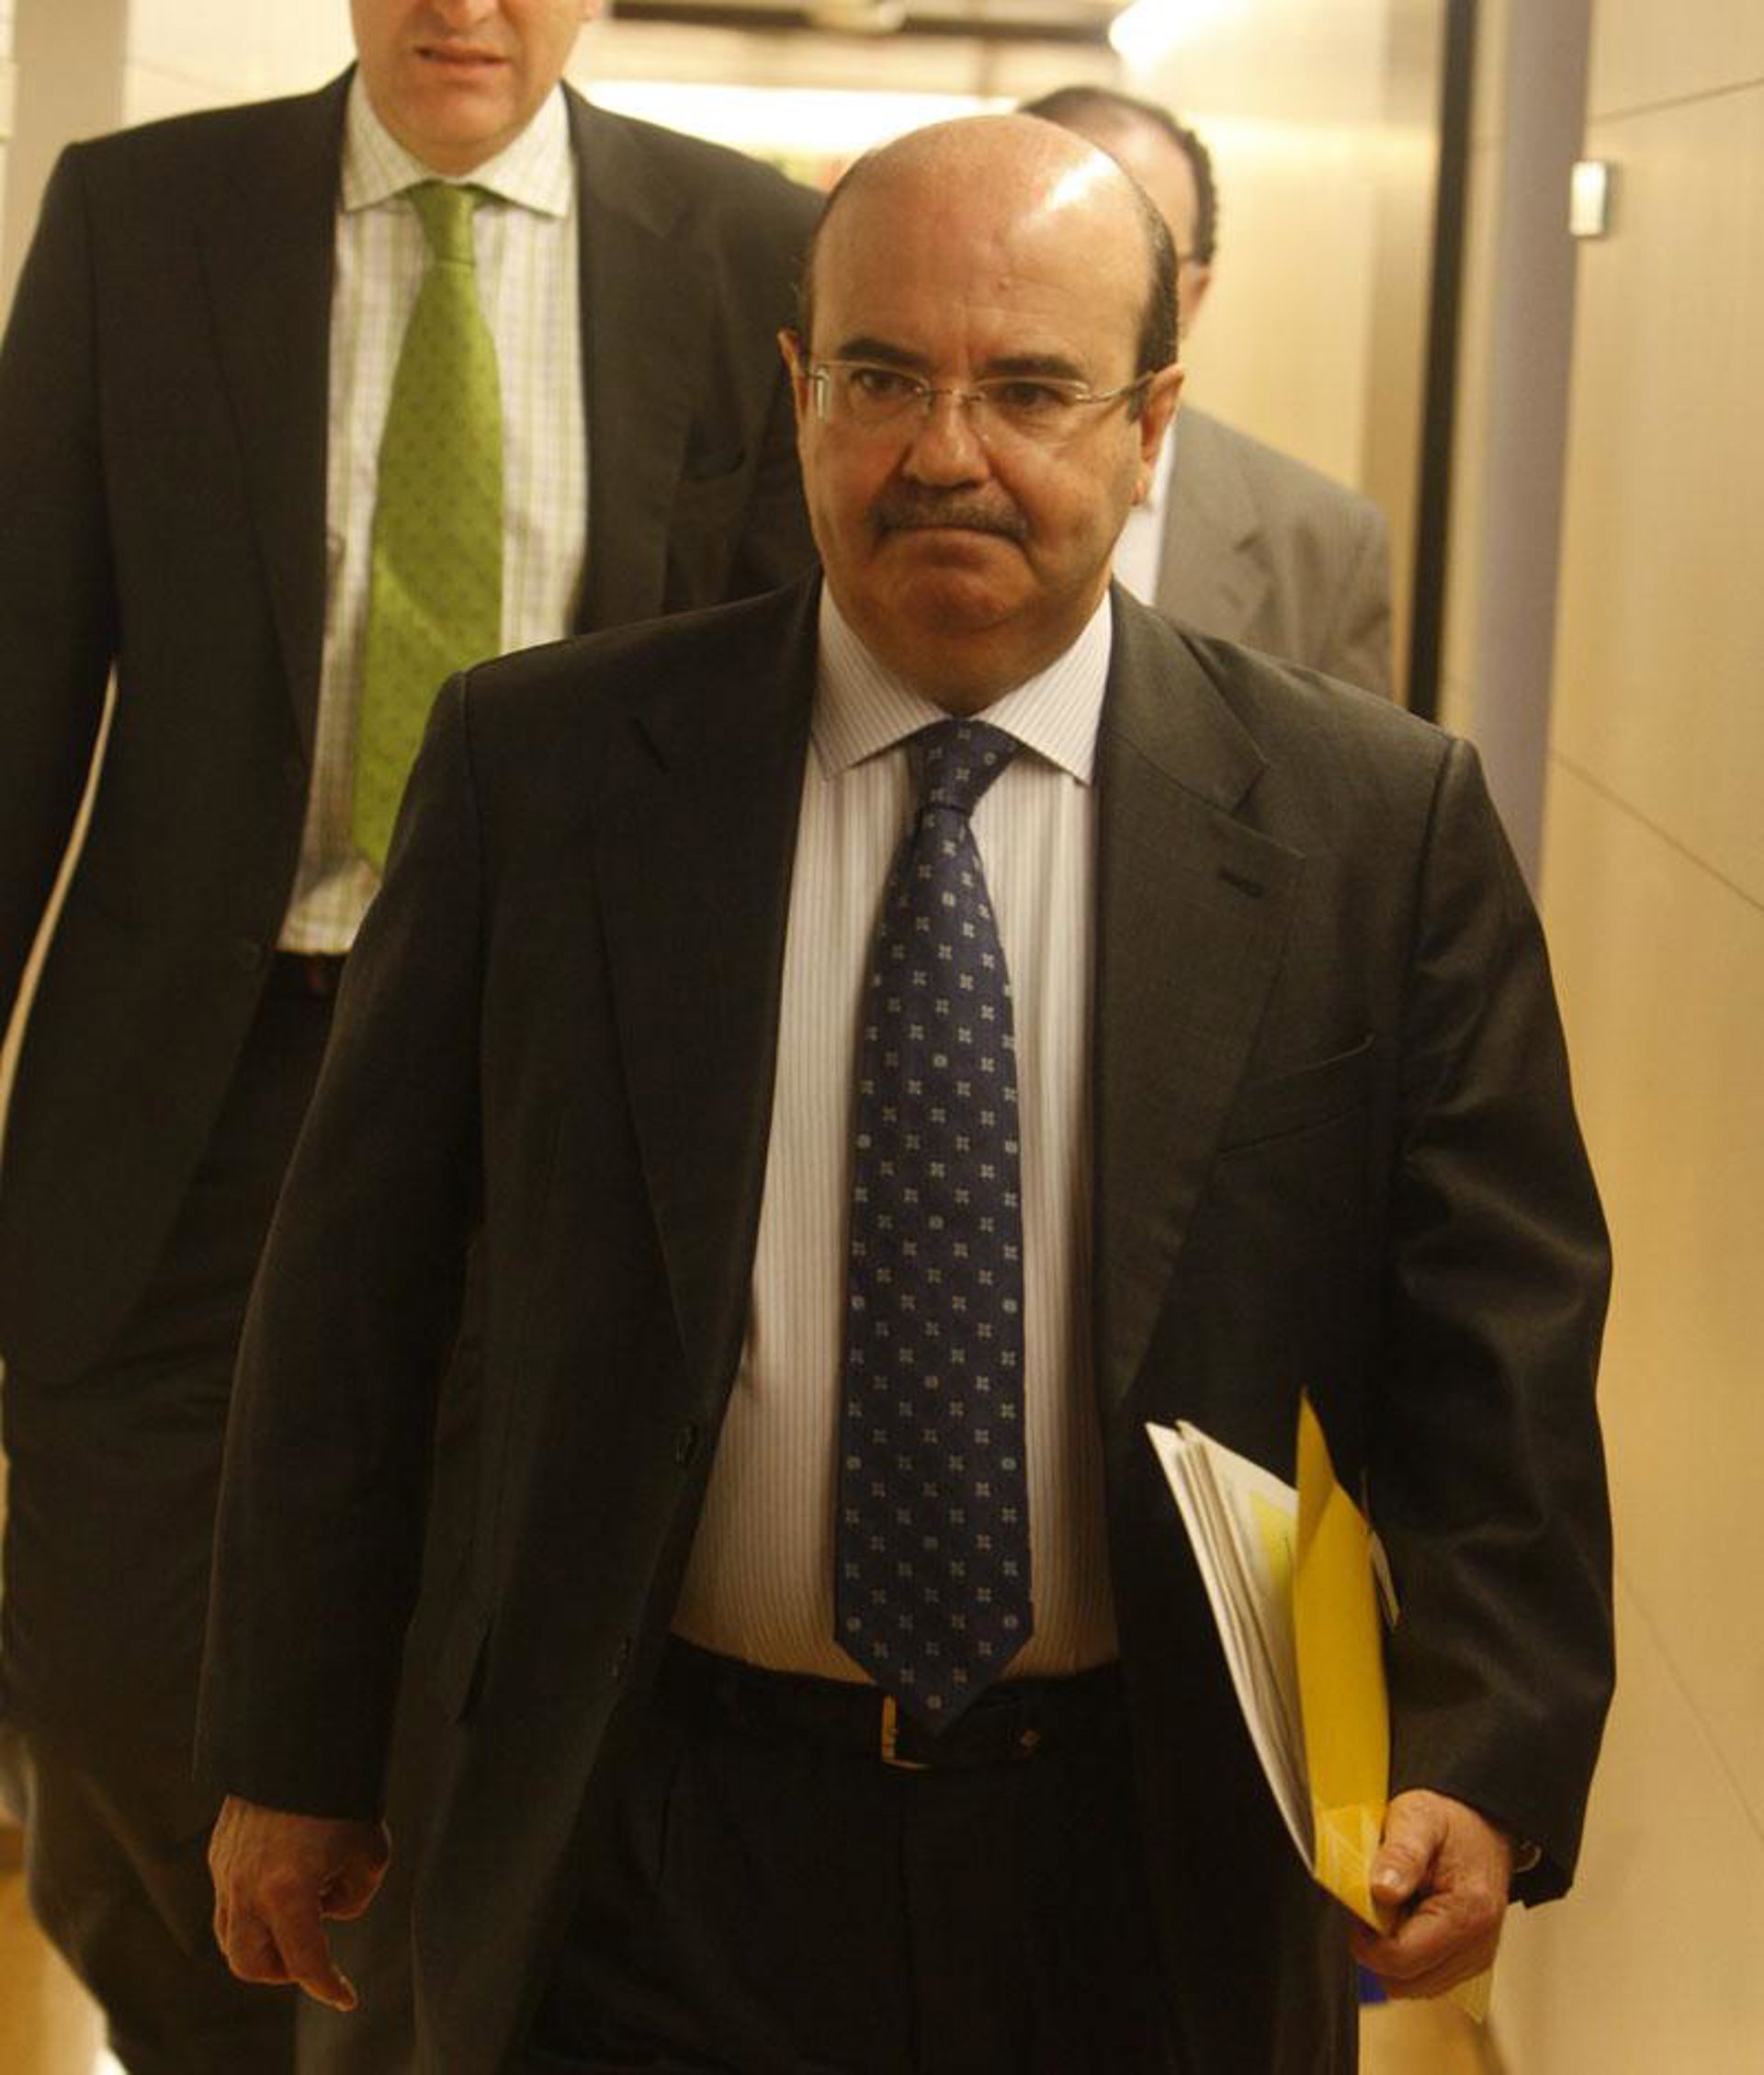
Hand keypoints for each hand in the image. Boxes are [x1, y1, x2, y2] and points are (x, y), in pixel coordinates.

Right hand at [209, 1795, 389, 2010]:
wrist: (302, 1742)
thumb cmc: (344, 1797)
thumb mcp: (368, 1854)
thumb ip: (350, 1898)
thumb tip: (328, 1912)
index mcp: (286, 1893)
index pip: (306, 1963)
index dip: (329, 1986)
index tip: (346, 1997)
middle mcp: (246, 1889)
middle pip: (251, 1965)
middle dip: (284, 1973)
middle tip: (313, 1959)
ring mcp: (226, 1872)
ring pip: (231, 1936)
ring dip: (263, 1944)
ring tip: (299, 1921)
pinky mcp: (219, 1853)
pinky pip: (227, 1900)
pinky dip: (253, 1910)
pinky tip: (283, 1884)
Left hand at [1350, 1789, 1512, 1998]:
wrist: (1481, 1825)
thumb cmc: (1450, 1821)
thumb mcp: (1418, 1819)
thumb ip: (1400, 1854)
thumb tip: (1382, 1890)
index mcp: (1467, 1915)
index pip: (1400, 1960)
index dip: (1366, 1939)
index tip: (1359, 1906)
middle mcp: (1477, 1947)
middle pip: (1405, 1981)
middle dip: (1378, 1949)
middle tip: (1374, 1906)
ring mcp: (1475, 1959)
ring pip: (1413, 1985)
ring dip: (1393, 1954)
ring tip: (1395, 1909)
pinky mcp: (1468, 1962)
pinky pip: (1424, 1977)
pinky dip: (1409, 1955)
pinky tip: (1410, 1919)